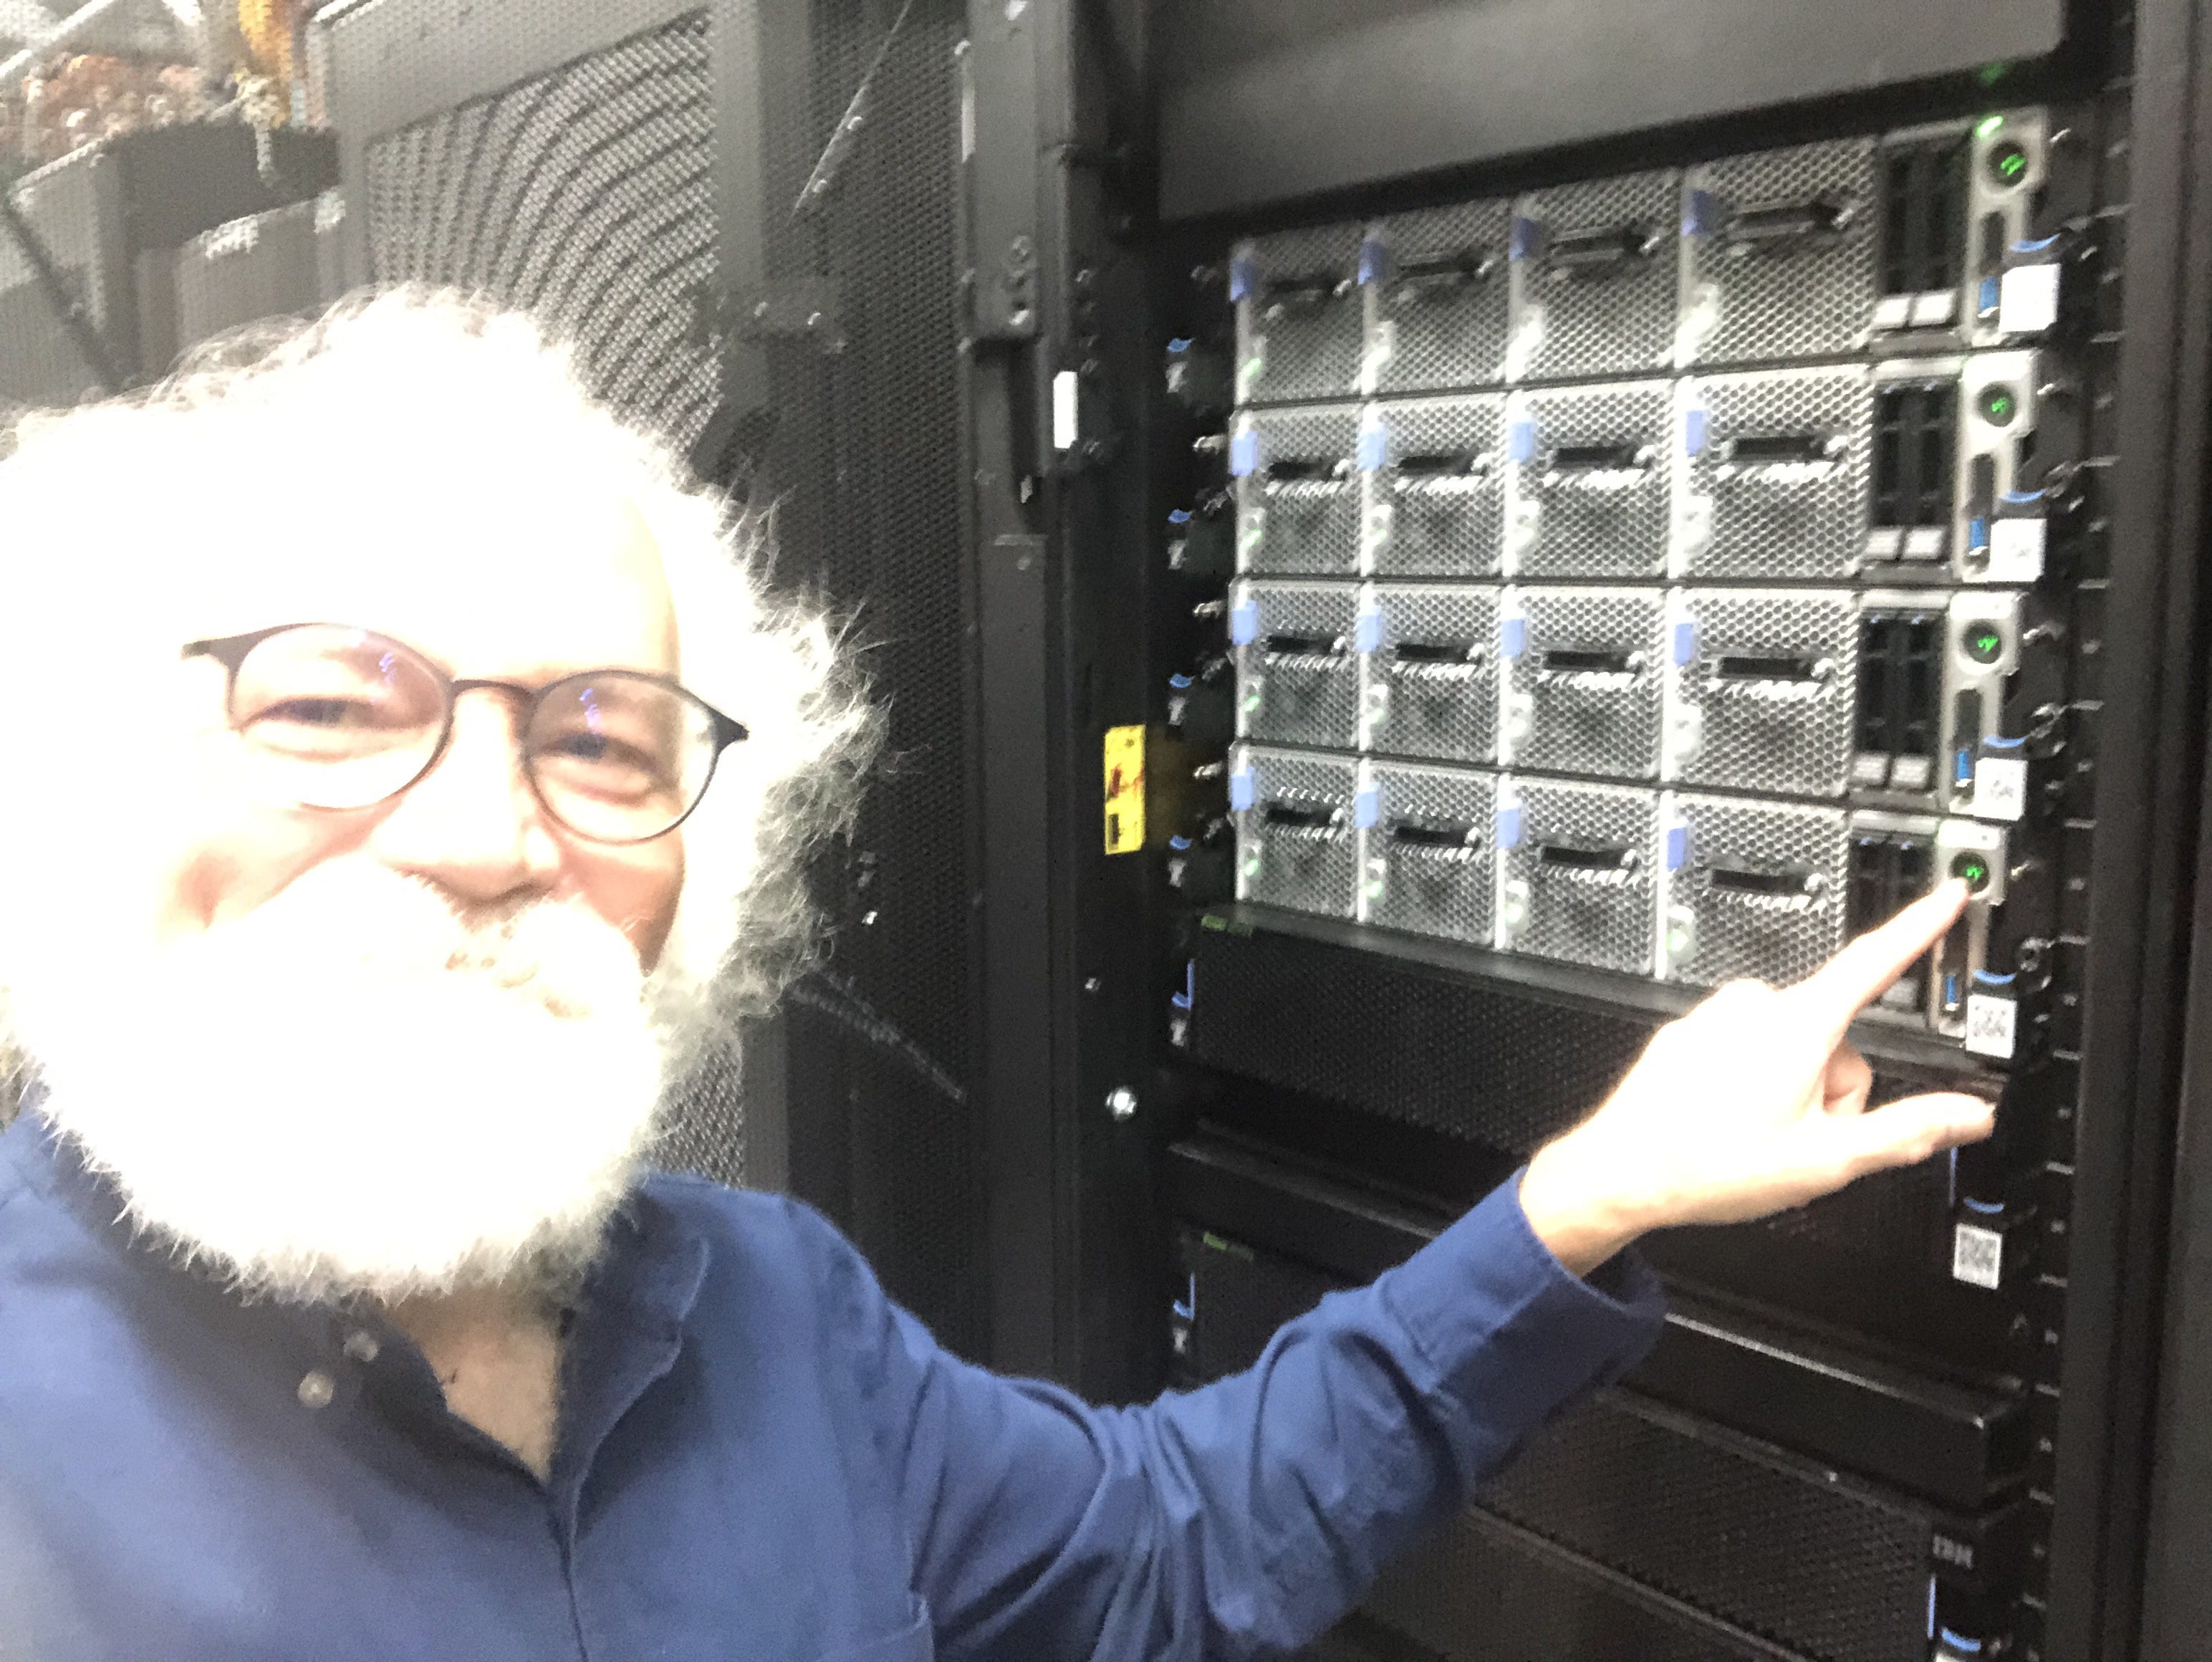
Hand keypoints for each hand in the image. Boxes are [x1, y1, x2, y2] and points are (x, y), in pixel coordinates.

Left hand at [1518, 881, 1998, 1275]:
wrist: (1621, 1174)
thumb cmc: (1711, 1165)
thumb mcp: (1827, 1158)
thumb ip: (1907, 1130)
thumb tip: (1968, 1115)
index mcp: (1798, 1024)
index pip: (1876, 961)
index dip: (1919, 926)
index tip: (1946, 893)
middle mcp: (1754, 1006)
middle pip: (1837, 1039)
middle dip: (1835, 1090)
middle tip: (1802, 1137)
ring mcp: (1717, 1017)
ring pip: (1792, 1049)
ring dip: (1793, 1091)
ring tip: (1757, 1135)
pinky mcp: (1690, 1034)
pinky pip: (1746, 1051)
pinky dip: (1750, 1085)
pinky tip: (1726, 1122)